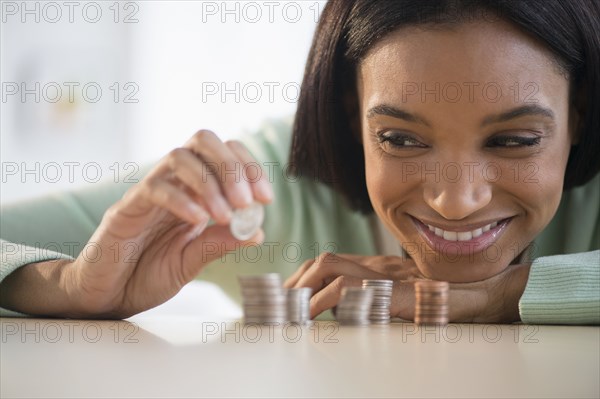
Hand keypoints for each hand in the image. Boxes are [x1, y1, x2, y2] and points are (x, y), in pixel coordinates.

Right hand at [1, 130, 272, 318]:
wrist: (107, 298)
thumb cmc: (147, 276)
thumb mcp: (192, 262)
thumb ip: (220, 244)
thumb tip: (258, 231)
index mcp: (192, 192)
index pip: (224, 156)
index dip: (249, 169)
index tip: (266, 198)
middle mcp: (172, 184)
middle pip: (203, 141)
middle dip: (232, 166)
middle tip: (247, 200)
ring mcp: (148, 192)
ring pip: (179, 156)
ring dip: (210, 182)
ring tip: (226, 215)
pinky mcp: (125, 208)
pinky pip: (154, 188)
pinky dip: (182, 200)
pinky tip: (198, 221)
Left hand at [284, 253, 530, 322]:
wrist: (486, 294)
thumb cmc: (448, 301)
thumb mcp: (405, 301)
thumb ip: (377, 303)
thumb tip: (342, 315)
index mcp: (378, 269)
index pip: (330, 264)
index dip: (302, 278)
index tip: (285, 297)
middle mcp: (378, 267)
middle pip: (323, 261)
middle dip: (295, 282)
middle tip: (280, 307)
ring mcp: (387, 276)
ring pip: (330, 266)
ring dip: (305, 288)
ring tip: (292, 312)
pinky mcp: (397, 291)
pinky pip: (352, 288)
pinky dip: (327, 301)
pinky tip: (318, 317)